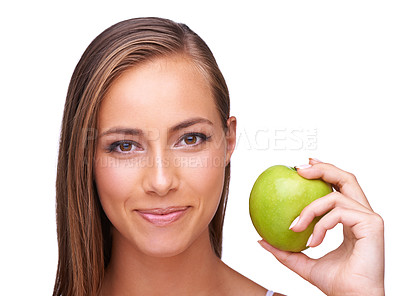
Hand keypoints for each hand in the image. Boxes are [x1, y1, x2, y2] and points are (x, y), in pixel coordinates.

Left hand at [258, 159, 384, 295]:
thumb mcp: (302, 262)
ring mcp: (368, 218)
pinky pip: (338, 213)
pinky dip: (320, 225)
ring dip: (310, 209)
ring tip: (296, 226)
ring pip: (336, 196)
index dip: (323, 171)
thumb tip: (261, 239)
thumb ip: (285, 250)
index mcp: (351, 219)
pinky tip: (313, 241)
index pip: (340, 187)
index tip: (302, 168)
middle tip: (298, 170)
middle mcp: (362, 214)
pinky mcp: (371, 225)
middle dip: (322, 168)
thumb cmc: (335, 283)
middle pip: (346, 178)